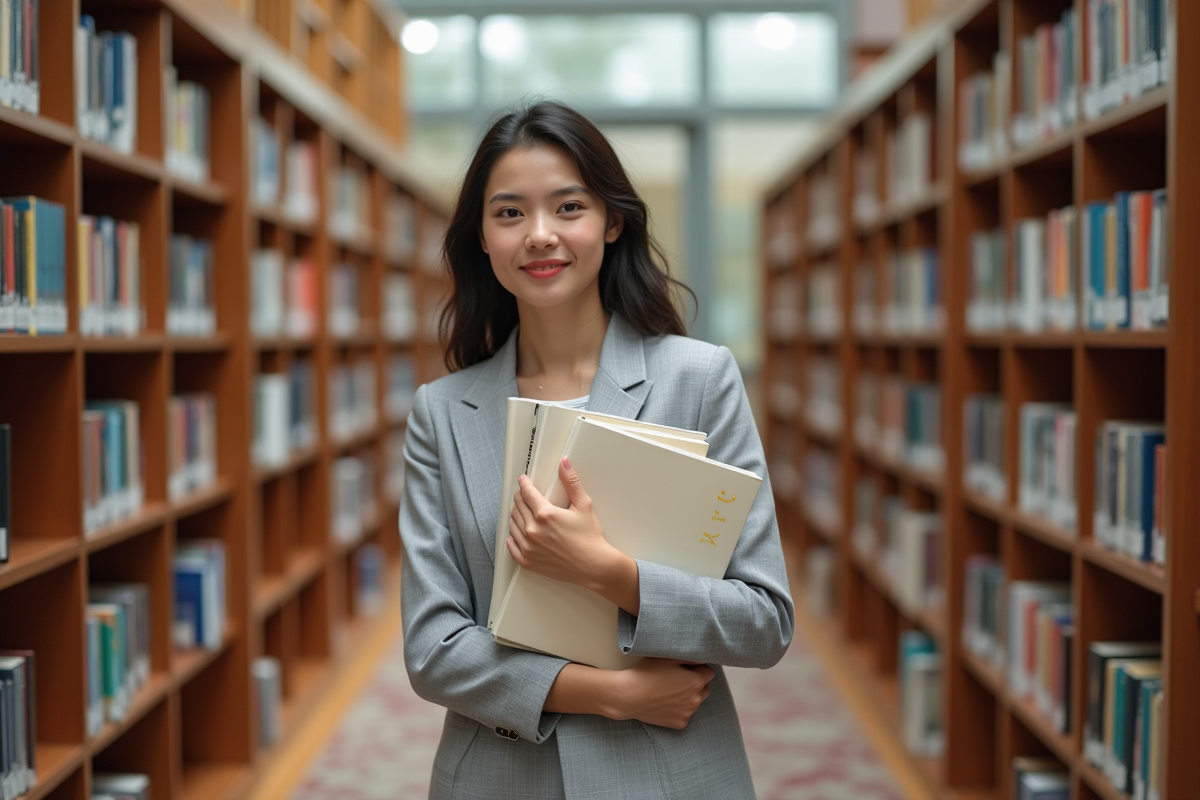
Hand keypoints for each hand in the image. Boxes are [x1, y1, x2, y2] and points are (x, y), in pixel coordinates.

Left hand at [508, 457, 617, 587]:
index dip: (524, 484)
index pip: (527, 493)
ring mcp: (528, 546)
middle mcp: (533, 530)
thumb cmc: (590, 538)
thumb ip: (572, 482)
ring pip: (513, 524)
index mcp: (545, 514)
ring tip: (523, 512)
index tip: (523, 481)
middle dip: (520, 497)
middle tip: (524, 495)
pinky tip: (516, 533)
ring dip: (516, 515)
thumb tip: (565, 464)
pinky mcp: (528, 561)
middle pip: (518, 507)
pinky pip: (511, 546)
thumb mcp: (584, 505)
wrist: (593, 566)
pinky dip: (512, 537)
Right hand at [611, 658, 715, 728]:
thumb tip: (703, 659)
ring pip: (695, 702)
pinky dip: (679, 710)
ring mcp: (688, 713)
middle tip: (677, 680)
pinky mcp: (679, 723)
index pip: (709, 672)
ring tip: (669, 691)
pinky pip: (685, 714)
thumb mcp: (668, 657)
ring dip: (688, 697)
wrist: (629, 696)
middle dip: (695, 683)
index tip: (685, 668)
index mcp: (696, 681)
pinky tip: (666, 703)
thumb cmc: (646, 673)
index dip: (697, 668)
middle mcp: (696, 699)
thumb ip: (690, 657)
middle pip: (704, 689)